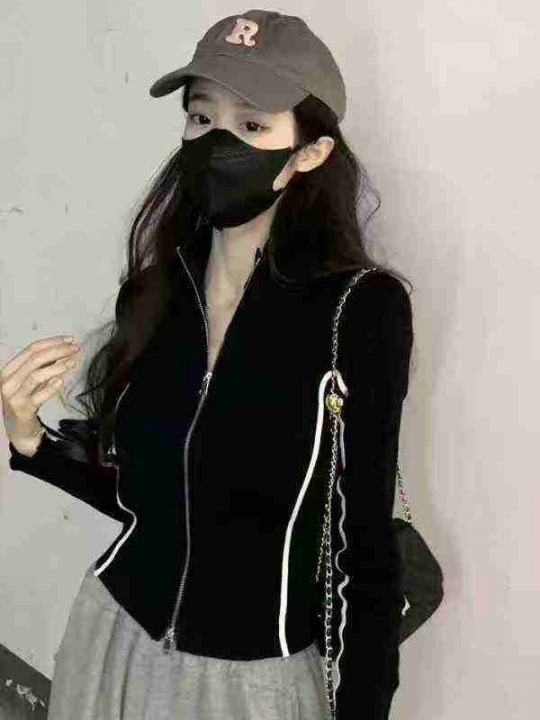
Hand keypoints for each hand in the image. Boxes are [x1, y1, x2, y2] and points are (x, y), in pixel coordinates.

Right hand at [1, 335, 80, 455]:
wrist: (19, 430)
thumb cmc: (26, 401)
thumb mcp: (32, 381)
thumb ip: (43, 366)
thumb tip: (63, 349)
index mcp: (9, 370)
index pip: (31, 349)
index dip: (52, 342)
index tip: (70, 339)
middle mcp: (8, 381)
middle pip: (35, 359)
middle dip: (58, 350)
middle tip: (76, 348)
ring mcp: (14, 396)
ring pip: (36, 375)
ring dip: (58, 366)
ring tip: (73, 362)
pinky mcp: (22, 409)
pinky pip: (38, 396)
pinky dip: (50, 387)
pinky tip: (62, 380)